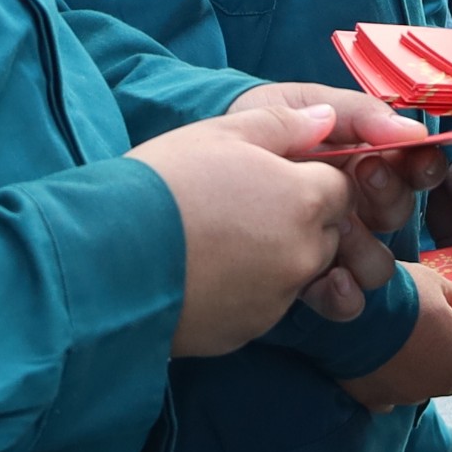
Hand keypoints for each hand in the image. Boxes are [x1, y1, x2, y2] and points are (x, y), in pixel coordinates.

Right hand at [132, 104, 355, 356]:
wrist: (109, 259)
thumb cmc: (166, 183)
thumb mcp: (223, 133)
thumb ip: (285, 125)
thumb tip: (326, 121)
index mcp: (304, 201)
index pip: (342, 189)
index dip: (313, 177)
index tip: (277, 174)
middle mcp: (302, 255)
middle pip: (325, 233)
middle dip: (300, 218)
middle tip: (245, 202)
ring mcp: (277, 300)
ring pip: (296, 271)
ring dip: (276, 254)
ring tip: (220, 235)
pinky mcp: (248, 331)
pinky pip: (264, 304)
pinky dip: (247, 288)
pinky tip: (206, 268)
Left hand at [230, 82, 444, 319]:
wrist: (199, 167)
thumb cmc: (253, 123)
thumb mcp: (300, 103)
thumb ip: (356, 113)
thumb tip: (411, 131)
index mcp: (360, 158)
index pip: (413, 166)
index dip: (421, 165)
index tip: (407, 154)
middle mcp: (355, 204)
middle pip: (399, 213)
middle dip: (388, 197)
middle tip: (362, 175)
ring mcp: (334, 244)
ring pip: (378, 262)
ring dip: (366, 250)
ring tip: (338, 233)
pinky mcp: (311, 279)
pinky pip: (345, 300)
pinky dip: (344, 295)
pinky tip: (331, 281)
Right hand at [336, 265, 451, 411]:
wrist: (347, 311)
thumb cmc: (398, 292)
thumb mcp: (433, 282)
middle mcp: (441, 380)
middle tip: (442, 331)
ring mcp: (409, 394)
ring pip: (428, 387)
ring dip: (425, 370)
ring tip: (407, 344)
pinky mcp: (378, 398)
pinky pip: (392, 397)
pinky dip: (391, 383)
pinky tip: (381, 362)